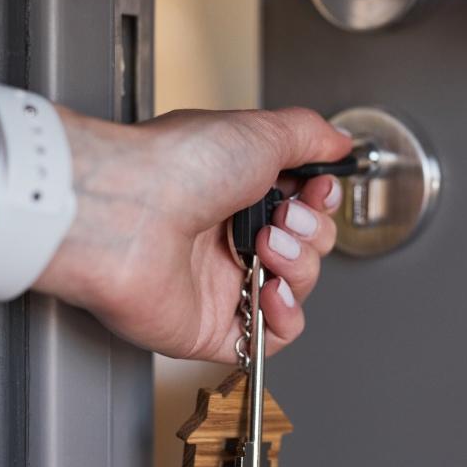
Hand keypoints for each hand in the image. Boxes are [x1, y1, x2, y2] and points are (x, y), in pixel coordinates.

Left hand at [37, 108, 351, 361]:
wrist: (127, 213)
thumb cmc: (174, 166)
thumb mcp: (258, 130)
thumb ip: (308, 134)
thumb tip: (339, 142)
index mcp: (235, 187)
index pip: (301, 204)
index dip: (320, 201)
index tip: (318, 191)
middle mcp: (226, 234)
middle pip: (306, 247)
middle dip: (310, 231)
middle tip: (282, 216)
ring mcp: (219, 282)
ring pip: (295, 288)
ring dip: (299, 267)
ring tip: (267, 246)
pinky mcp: (211, 326)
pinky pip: (273, 336)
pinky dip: (285, 316)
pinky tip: (271, 291)